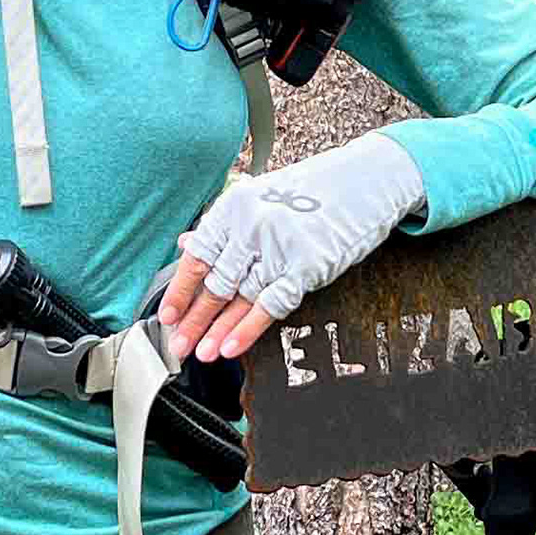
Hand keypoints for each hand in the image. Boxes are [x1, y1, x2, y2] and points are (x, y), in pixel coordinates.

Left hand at [153, 130, 426, 364]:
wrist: (368, 181)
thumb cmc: (313, 191)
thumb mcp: (262, 198)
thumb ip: (224, 225)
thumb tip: (186, 245)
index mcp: (235, 207)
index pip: (198, 257)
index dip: (180, 290)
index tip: (167, 316)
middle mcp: (251, 226)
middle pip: (215, 282)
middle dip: (194, 319)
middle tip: (178, 345)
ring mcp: (279, 246)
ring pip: (239, 298)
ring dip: (217, 330)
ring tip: (201, 354)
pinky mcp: (306, 266)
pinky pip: (270, 304)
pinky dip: (248, 329)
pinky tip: (230, 348)